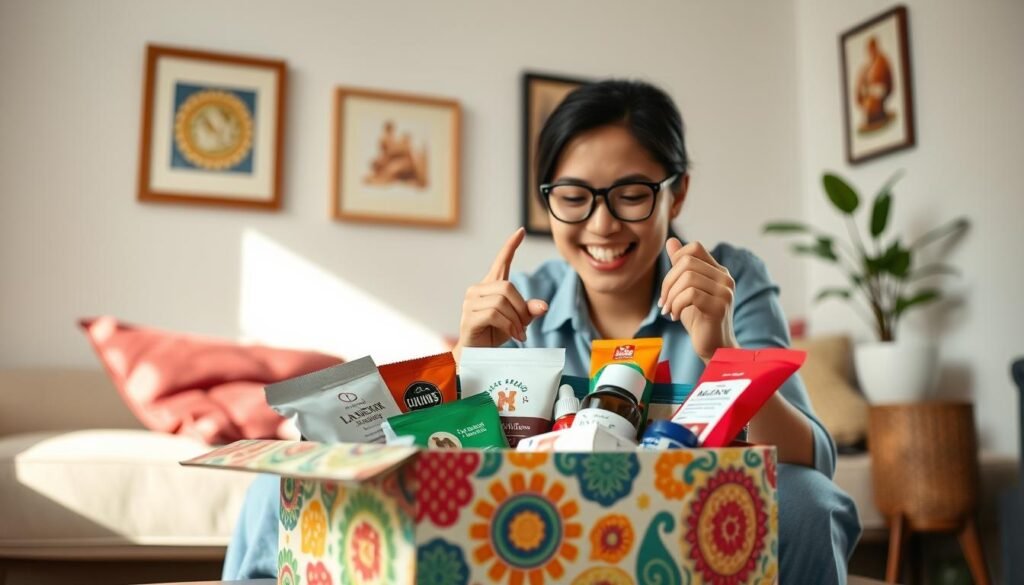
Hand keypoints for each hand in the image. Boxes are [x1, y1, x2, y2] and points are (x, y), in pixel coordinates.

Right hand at [456, 228, 548, 353]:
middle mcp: (477, 290)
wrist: (477, 356)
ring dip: (516, 320)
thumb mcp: (517, 322)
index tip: (521, 232)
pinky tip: (514, 336)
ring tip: (518, 333)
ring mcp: (470, 302)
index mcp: (489, 287)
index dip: (510, 246)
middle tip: (524, 326)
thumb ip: (528, 311)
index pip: (500, 262)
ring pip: (502, 301)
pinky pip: (494, 313)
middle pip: (508, 287)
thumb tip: (543, 306)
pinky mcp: (469, 316)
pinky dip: (508, 325)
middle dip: (521, 307)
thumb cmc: (494, 335)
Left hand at [659, 238, 737, 361]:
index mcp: (718, 271)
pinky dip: (677, 305)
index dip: (675, 260)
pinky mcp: (720, 306)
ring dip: (671, 295)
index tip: (669, 283)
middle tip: (663, 302)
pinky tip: (675, 316)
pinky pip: (691, 295)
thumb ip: (681, 267)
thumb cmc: (699, 320)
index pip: (695, 247)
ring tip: (668, 310)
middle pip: (687, 262)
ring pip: (688, 278)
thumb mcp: (686, 291)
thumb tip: (671, 241)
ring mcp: (725, 291)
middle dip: (667, 282)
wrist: (714, 348)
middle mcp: (725, 277)